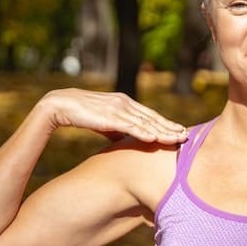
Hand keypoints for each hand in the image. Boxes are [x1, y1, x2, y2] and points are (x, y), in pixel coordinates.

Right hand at [38, 88, 187, 143]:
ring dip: (162, 132)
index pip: (150, 115)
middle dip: (170, 128)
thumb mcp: (105, 122)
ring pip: (145, 123)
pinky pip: (129, 126)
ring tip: (176, 139)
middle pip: (152, 118)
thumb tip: (128, 142)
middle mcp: (125, 103)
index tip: (179, 131)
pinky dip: (143, 132)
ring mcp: (118, 108)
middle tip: (186, 137)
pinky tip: (154, 138)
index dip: (166, 124)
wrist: (60, 105)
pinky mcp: (108, 116)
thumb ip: (118, 130)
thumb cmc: (82, 114)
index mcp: (125, 103)